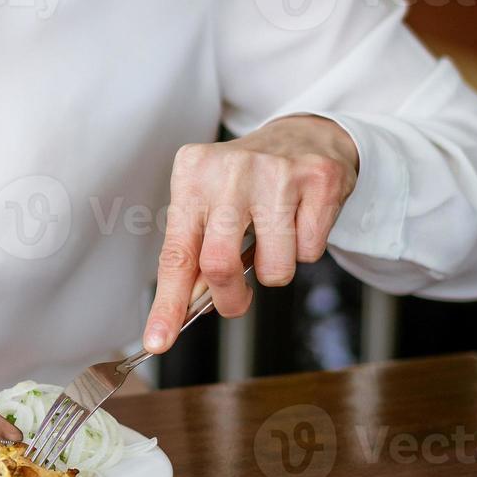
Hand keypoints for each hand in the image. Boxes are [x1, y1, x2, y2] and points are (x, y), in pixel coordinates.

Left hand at [142, 115, 358, 353]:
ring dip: (275, 269)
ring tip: (274, 238)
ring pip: (274, 268)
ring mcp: (276, 172)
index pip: (176, 253)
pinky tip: (300, 219)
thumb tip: (189, 307)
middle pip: (220, 264)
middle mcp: (229, 170)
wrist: (305, 136)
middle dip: (229, 299)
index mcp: (191, 176)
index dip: (168, 304)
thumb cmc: (246, 183)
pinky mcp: (319, 180)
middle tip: (235, 302)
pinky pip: (310, 252)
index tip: (157, 341)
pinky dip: (305, 248)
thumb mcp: (208, 205)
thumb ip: (196, 252)